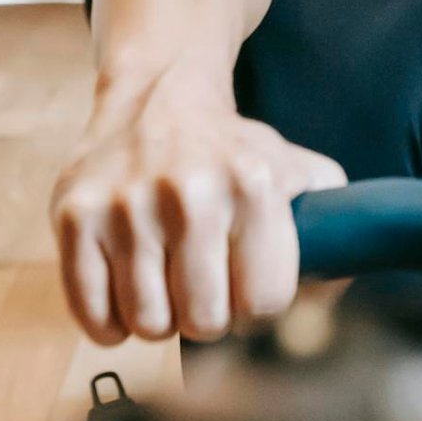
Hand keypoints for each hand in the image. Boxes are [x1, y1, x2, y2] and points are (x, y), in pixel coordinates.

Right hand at [51, 70, 344, 344]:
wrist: (154, 97)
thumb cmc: (230, 151)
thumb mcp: (295, 170)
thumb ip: (336, 224)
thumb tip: (346, 280)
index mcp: (251, 184)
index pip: (264, 303)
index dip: (258, 311)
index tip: (247, 292)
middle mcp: (189, 192)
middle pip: (204, 321)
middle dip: (208, 318)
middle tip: (203, 289)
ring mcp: (127, 205)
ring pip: (148, 323)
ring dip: (160, 318)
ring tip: (167, 283)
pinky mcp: (75, 216)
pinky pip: (94, 316)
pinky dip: (111, 322)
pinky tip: (127, 291)